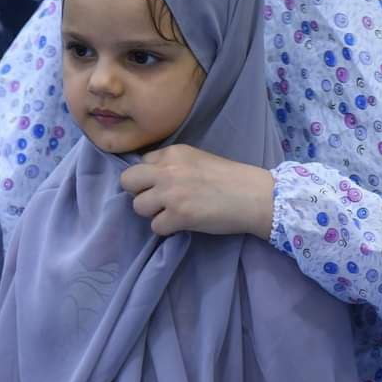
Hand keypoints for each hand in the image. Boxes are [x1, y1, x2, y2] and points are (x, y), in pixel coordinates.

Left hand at [120, 144, 274, 238]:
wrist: (253, 195)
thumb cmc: (229, 178)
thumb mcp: (196, 159)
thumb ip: (172, 165)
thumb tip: (150, 178)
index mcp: (173, 152)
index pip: (141, 163)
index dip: (150, 177)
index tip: (164, 185)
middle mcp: (167, 170)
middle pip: (128, 181)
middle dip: (139, 192)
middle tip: (157, 201)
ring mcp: (171, 193)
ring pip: (138, 206)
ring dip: (153, 213)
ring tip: (173, 213)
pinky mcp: (178, 216)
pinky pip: (155, 226)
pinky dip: (167, 229)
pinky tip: (183, 224)